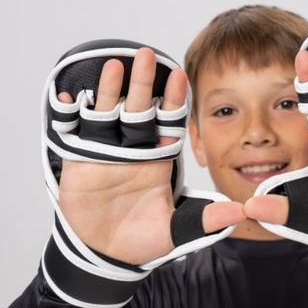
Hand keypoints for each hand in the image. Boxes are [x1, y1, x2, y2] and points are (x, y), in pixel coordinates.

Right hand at [58, 48, 244, 264]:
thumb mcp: (176, 231)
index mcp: (158, 157)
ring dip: (110, 91)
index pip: (168, 122)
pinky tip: (67, 96)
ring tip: (113, 66)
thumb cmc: (143, 239)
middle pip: (138, 109)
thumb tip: (239, 214)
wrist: (108, 252)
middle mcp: (133, 148)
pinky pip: (73, 132)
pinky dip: (68, 115)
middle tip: (146, 55)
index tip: (180, 76)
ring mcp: (105, 151)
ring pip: (107, 113)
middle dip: (143, 84)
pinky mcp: (79, 160)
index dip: (173, 100)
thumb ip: (205, 220)